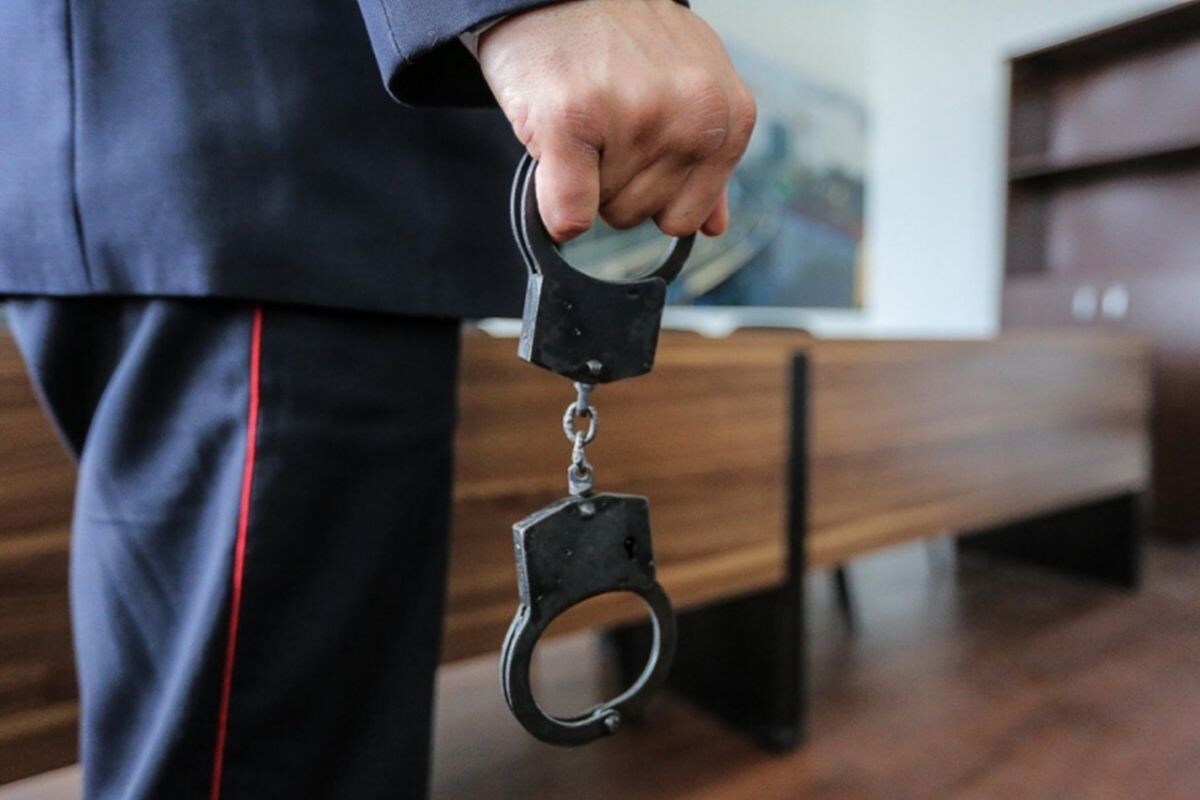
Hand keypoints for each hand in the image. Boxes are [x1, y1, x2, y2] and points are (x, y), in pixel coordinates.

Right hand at [478, 0, 755, 241]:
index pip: (688, 215)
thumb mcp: (687, 86)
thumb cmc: (618, 40)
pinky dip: (552, 202)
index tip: (632, 141)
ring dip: (585, 178)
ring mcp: (635, 117)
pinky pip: (567, 211)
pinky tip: (554, 149)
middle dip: (617, 182)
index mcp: (728, 115)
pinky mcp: (573, 121)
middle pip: (645, 216)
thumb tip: (713, 225)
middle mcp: (692, 117)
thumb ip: (706, 158)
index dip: (652, 190)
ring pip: (605, 213)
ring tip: (584, 117)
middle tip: (602, 121)